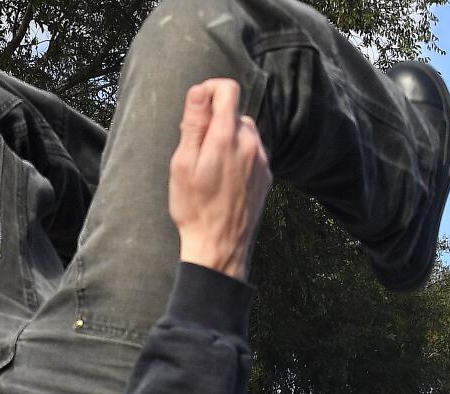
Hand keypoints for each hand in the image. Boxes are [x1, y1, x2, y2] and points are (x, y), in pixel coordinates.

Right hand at [169, 79, 271, 279]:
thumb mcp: (182, 164)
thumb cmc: (195, 208)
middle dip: (216, 122)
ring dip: (228, 139)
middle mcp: (250, 144)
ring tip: (211, 168)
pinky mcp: (267, 176)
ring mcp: (262, 160)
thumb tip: (200, 92)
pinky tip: (225, 179)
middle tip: (197, 150)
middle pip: (235, 113)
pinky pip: (253, 152)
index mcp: (226, 137)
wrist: (220, 247)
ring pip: (245, 132)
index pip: (228, 90)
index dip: (210, 90)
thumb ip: (193, 124)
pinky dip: (239, 155)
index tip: (198, 105)